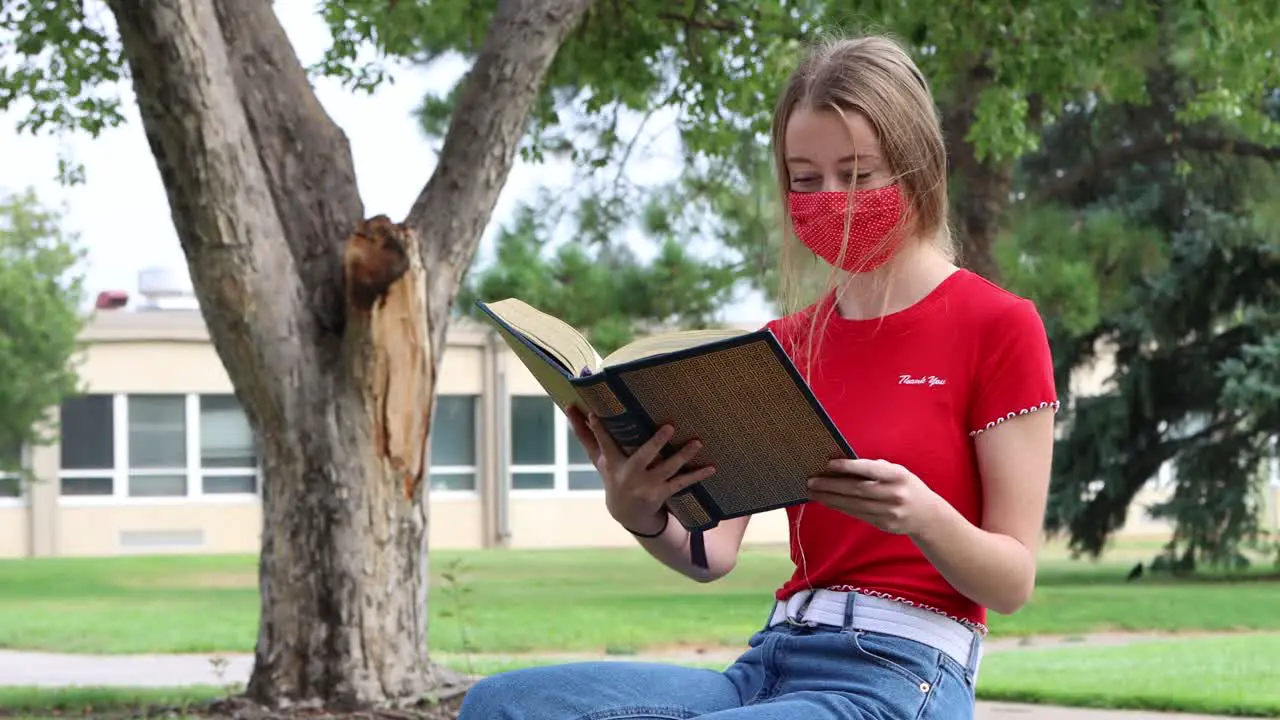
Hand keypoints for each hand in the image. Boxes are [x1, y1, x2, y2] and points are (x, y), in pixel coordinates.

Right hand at [566, 405, 714, 532]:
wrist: (627, 513)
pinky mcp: (662, 493)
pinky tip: (711, 467)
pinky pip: (682, 483)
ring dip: (683, 456)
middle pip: (643, 457)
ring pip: (668, 469)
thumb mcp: (599, 458)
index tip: (594, 414)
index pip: (603, 444)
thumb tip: (568, 406)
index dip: (597, 430)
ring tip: (698, 442)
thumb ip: (586, 434)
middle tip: (669, 426)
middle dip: (655, 443)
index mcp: (612, 463)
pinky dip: (697, 475)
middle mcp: (630, 474)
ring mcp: (648, 485)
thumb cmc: (613, 474)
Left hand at [806, 458, 942, 535]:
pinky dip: (840, 507)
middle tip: (811, 481)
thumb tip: (842, 464)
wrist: (927, 514)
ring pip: (854, 504)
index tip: (828, 463)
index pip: (869, 469)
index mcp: (897, 476)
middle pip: (857, 490)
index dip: (848, 466)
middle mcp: (894, 494)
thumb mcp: (896, 471)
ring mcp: (890, 512)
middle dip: (831, 485)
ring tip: (813, 491)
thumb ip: (874, 468)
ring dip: (830, 498)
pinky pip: (857, 514)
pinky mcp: (884, 524)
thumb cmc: (906, 486)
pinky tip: (827, 501)